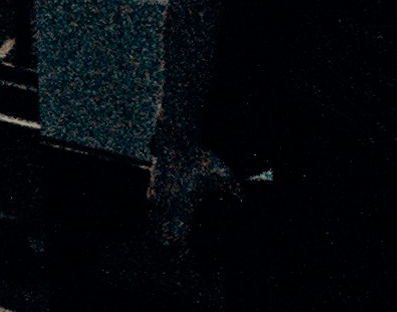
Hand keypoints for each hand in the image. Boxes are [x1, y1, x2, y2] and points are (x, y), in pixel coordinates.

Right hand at [146, 128, 239, 256]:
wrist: (176, 138)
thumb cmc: (200, 158)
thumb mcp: (222, 172)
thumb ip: (234, 189)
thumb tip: (244, 202)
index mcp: (183, 207)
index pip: (178, 239)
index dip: (183, 252)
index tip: (189, 258)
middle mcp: (167, 205)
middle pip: (163, 238)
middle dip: (171, 246)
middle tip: (181, 247)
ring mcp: (157, 196)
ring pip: (154, 224)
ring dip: (162, 230)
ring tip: (173, 232)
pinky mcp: (151, 187)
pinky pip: (151, 208)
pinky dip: (157, 214)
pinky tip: (167, 212)